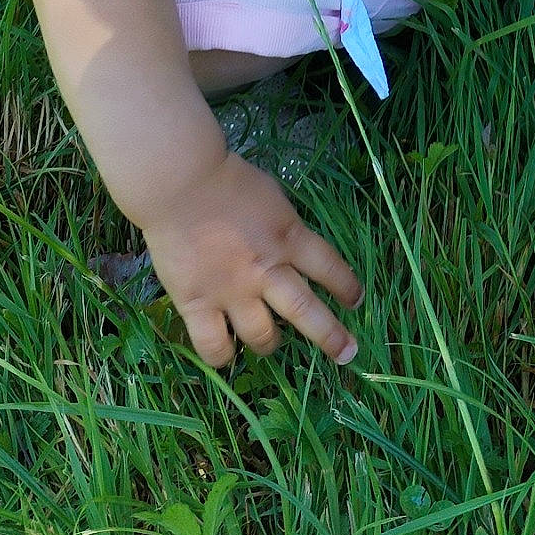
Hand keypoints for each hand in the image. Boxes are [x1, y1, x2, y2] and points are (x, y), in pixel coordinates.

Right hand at [140, 150, 363, 368]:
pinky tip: (226, 349)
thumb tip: (290, 249)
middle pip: (307, 312)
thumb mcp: (272, 197)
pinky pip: (215, 346)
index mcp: (288, 236)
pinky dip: (223, 354)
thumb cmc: (226, 180)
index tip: (354, 300)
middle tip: (347, 352)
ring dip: (271, 343)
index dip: (346, 287)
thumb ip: (283, 229)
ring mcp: (232, 292)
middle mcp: (266, 270)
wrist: (180, 182)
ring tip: (269, 342)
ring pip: (263, 336)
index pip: (329, 267)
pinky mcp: (197, 305)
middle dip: (332, 336)